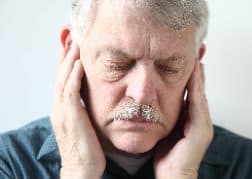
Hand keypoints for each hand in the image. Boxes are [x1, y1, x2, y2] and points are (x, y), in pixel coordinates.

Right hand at [50, 44, 104, 178]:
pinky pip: (70, 93)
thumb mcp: (84, 126)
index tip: (72, 48)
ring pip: (63, 80)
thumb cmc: (86, 150)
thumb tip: (90, 102)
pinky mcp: (70, 118)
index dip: (66, 64)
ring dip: (68, 61)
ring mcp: (63, 113)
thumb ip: (84, 111)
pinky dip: (73, 77)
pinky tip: (78, 64)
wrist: (82, 170)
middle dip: (65, 56)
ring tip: (74, 43)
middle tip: (70, 38)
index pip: (63, 81)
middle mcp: (59, 108)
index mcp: (63, 110)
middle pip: (60, 76)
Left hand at [154, 61, 212, 178]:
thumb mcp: (164, 131)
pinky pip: (197, 104)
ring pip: (200, 93)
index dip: (191, 74)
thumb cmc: (166, 157)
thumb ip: (164, 117)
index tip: (189, 57)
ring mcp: (203, 124)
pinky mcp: (201, 130)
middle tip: (198, 49)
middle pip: (199, 88)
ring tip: (197, 56)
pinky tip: (194, 74)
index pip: (191, 91)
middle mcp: (200, 119)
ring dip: (198, 74)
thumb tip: (153, 103)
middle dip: (198, 69)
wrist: (173, 177)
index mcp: (190, 119)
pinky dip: (196, 88)